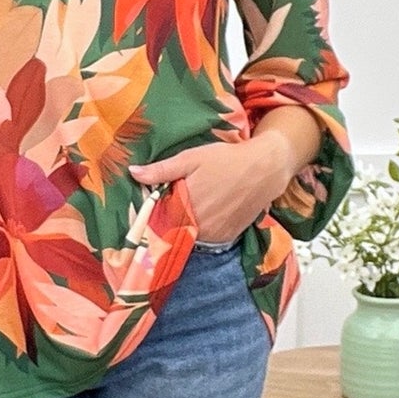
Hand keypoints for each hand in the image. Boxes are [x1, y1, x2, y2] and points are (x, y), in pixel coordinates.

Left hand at [130, 133, 301, 241]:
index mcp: (185, 206)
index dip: (153, 215)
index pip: (157, 221)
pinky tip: (208, 212)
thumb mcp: (191, 158)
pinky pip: (207, 239)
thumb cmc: (226, 159)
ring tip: (194, 205)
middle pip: (174, 229)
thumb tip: (133, 173)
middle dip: (169, 220)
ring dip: (186, 226)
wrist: (265, 169)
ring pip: (190, 236)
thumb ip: (161, 169)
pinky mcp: (228, 237)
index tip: (149, 209)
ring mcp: (215, 234)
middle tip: (175, 202)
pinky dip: (203, 230)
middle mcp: (199, 226)